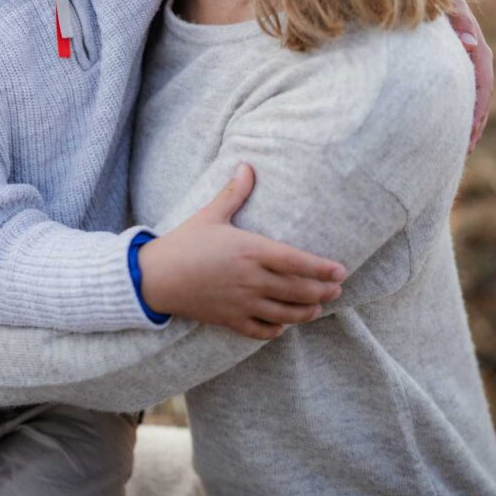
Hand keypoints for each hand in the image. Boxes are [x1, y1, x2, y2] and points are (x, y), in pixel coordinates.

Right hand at [138, 164, 346, 340]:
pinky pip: (260, 330)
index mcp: (250, 250)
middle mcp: (251, 279)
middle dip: (322, 291)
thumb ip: (234, 193)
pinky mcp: (229, 320)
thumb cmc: (185, 242)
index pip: (296, 262)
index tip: (340, 271)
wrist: (155, 276)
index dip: (321, 268)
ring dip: (306, 312)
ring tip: (319, 307)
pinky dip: (275, 330)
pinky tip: (283, 326)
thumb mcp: (211, 214)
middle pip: (297, 290)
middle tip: (337, 289)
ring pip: (284, 314)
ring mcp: (241, 303)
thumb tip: (247, 165)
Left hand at [447, 0, 493, 151]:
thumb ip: (457, 26)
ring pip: (477, 98)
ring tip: (462, 147)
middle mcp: (479, 58)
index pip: (482, 84)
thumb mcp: (447, 13)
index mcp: (478, 50)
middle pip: (482, 97)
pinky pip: (467, 93)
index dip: (477, 108)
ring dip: (471, 122)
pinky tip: (455, 128)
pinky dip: (464, 112)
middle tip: (464, 148)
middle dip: (475, 123)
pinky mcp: (462, 66)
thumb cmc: (439, 5)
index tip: (469, 131)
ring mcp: (471, 63)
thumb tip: (471, 44)